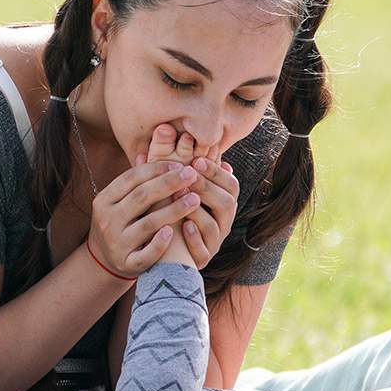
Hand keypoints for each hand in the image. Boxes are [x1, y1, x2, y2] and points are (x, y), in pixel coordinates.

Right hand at [87, 159, 202, 277]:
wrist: (104, 262)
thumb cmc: (121, 224)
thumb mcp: (121, 201)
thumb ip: (137, 181)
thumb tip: (155, 146)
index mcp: (105, 199)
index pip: (132, 178)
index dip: (157, 169)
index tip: (180, 165)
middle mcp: (107, 220)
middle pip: (141, 197)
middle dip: (169, 184)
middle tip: (191, 176)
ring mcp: (116, 243)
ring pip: (147, 224)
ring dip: (174, 210)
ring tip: (195, 199)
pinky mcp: (126, 264)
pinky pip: (145, 254)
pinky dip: (160, 243)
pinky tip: (174, 232)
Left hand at [139, 125, 237, 269]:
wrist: (160, 250)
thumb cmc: (168, 210)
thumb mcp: (170, 186)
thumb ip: (170, 163)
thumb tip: (162, 130)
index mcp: (221, 202)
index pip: (230, 183)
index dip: (215, 172)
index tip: (196, 161)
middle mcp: (222, 221)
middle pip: (227, 202)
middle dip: (207, 187)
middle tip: (189, 175)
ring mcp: (214, 242)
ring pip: (217, 226)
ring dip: (199, 211)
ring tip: (183, 199)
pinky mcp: (202, 260)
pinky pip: (204, 251)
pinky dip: (195, 238)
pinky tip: (183, 226)